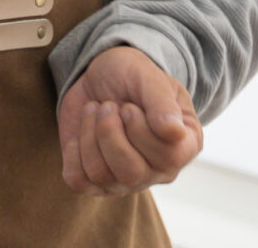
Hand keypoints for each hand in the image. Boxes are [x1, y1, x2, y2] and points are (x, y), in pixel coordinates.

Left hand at [57, 46, 202, 195]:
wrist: (100, 76)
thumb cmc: (132, 76)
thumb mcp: (148, 77)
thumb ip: (162, 103)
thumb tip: (173, 132)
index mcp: (183, 146)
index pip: (168, 157)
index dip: (140, 129)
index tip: (129, 106)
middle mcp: (158, 170)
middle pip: (131, 172)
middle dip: (109, 131)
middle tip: (108, 106)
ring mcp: (126, 180)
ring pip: (101, 175)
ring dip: (90, 135)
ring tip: (96, 113)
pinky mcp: (94, 180)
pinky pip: (78, 180)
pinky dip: (73, 151)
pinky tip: (83, 130)